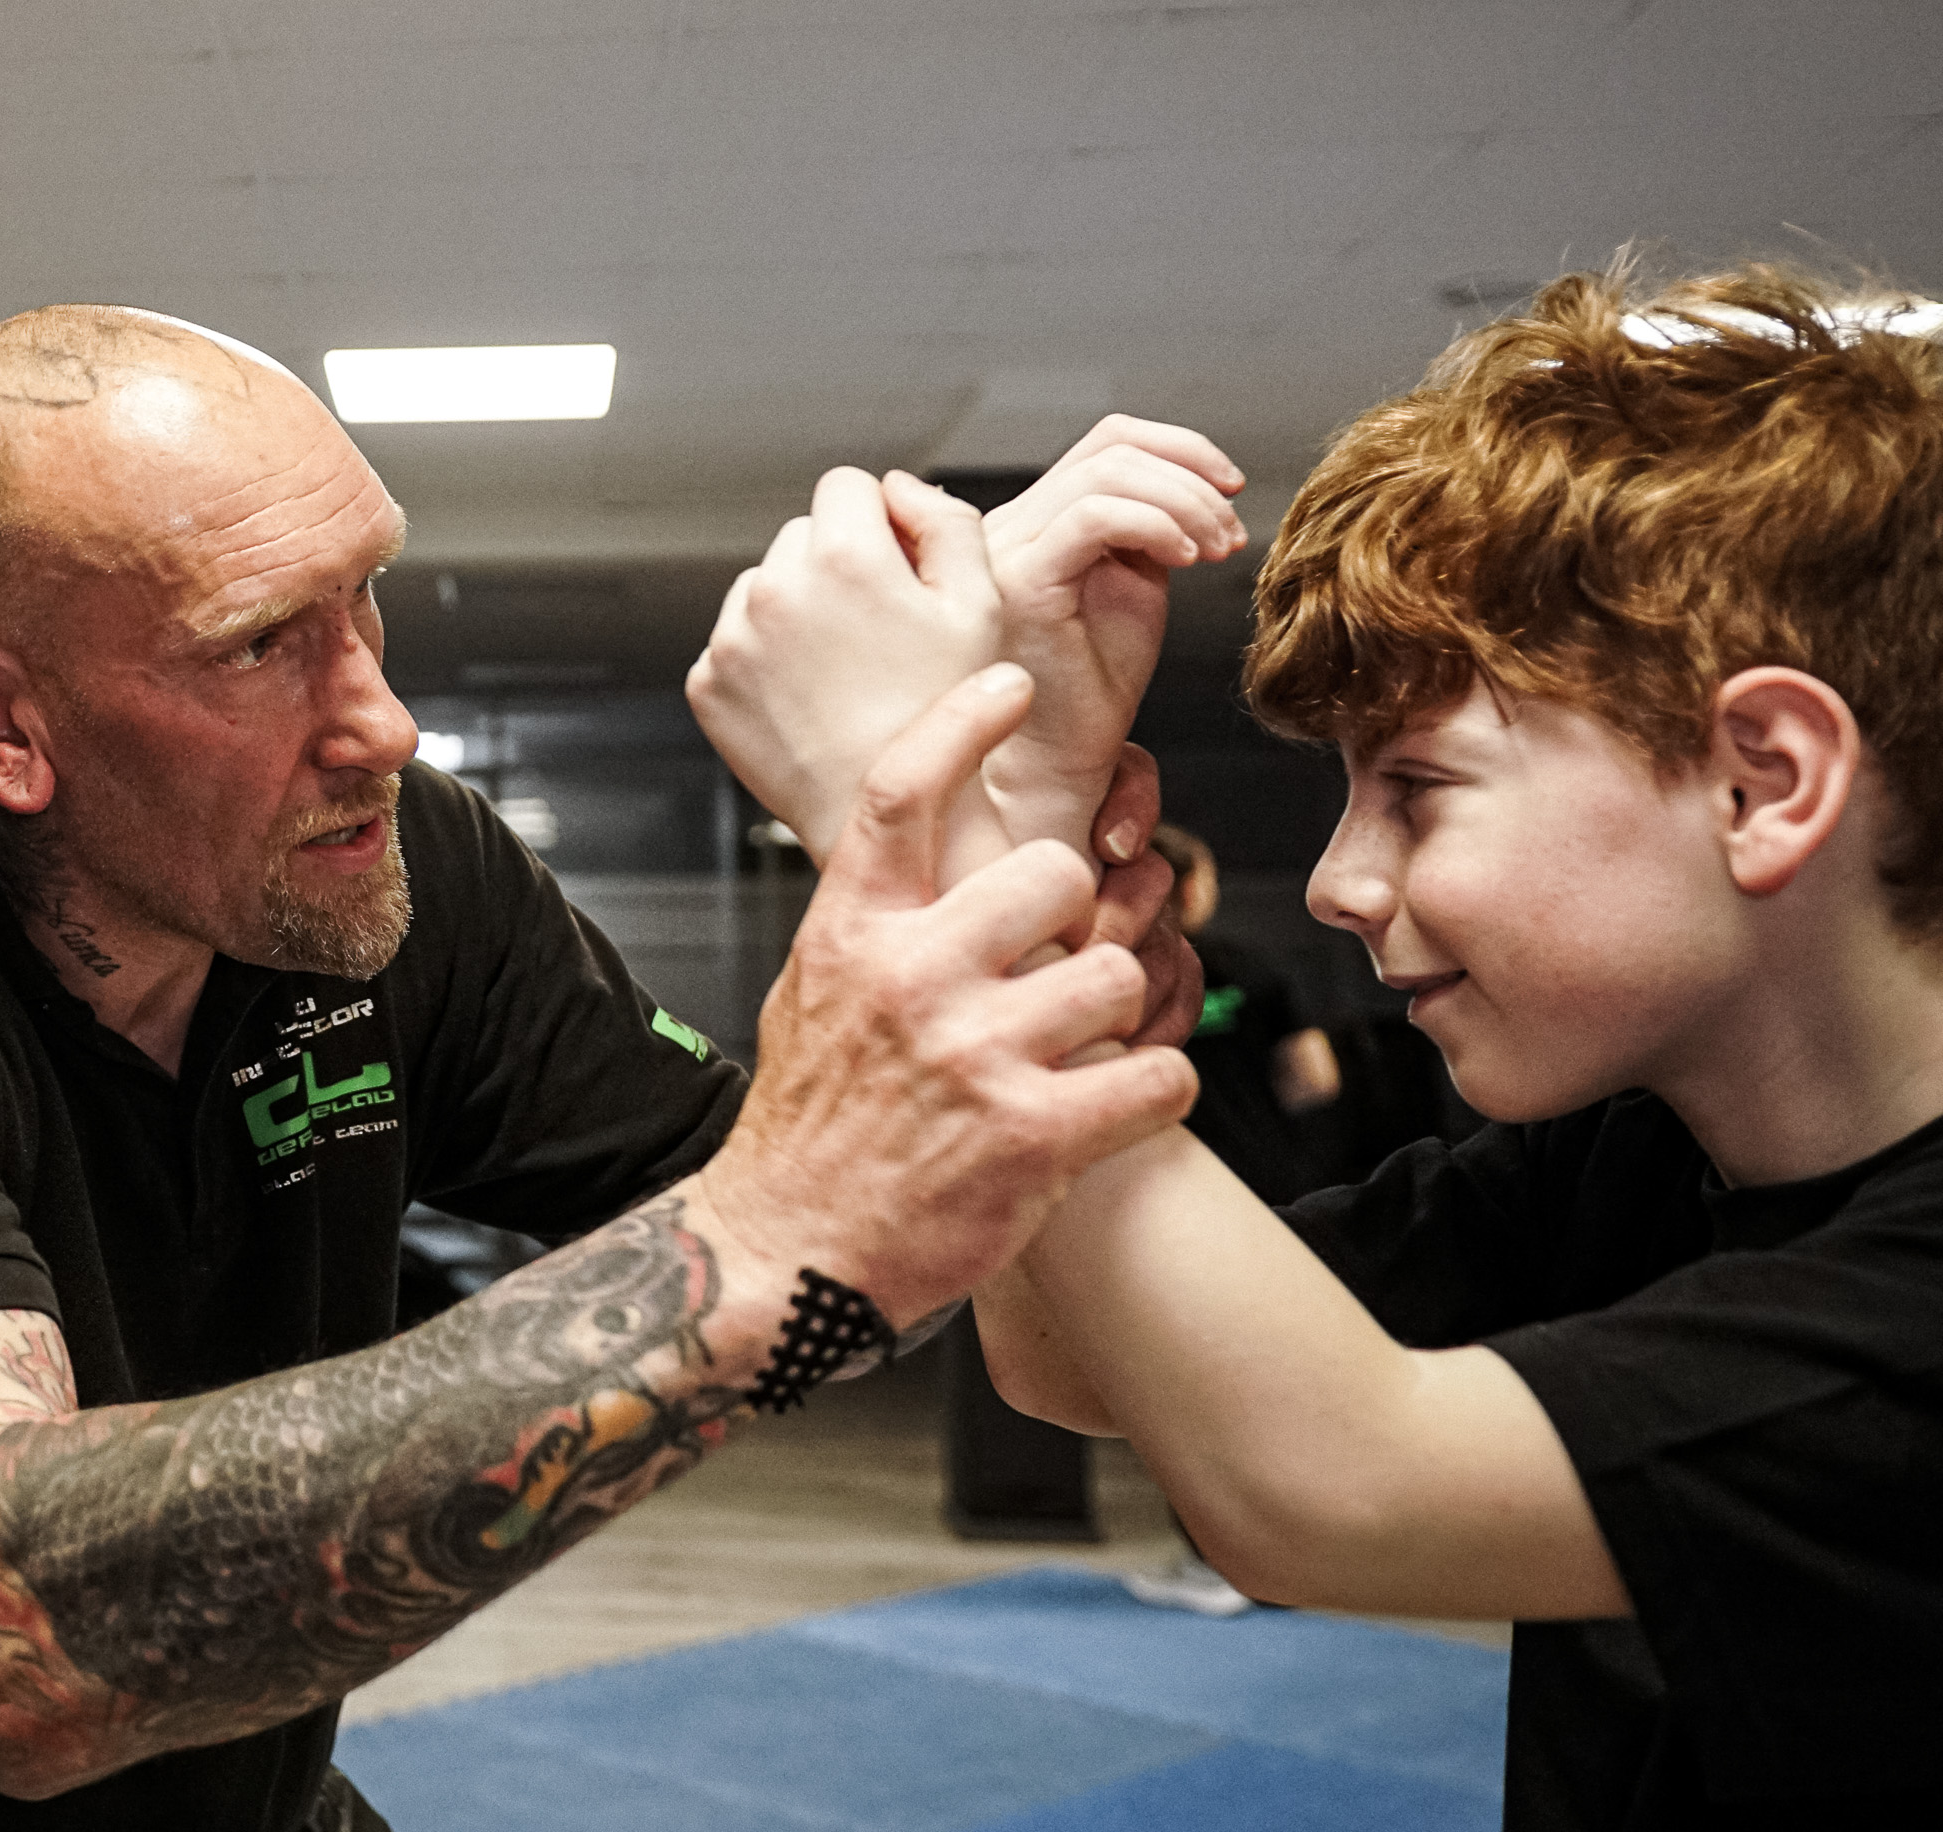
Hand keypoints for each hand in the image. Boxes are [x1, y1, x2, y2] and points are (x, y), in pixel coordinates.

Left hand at [687, 468, 1002, 860]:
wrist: (897, 812)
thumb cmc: (946, 714)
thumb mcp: (982, 603)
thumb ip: (946, 519)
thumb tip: (897, 487)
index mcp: (842, 555)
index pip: (847, 486)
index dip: (881, 525)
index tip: (898, 574)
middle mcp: (774, 587)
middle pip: (803, 534)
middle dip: (836, 566)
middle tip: (877, 633)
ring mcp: (732, 639)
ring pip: (765, 588)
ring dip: (797, 612)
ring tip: (844, 672)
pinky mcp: (708, 685)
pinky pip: (735, 643)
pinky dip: (766, 662)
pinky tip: (811, 699)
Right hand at [700, 665, 1198, 1327]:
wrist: (786, 1258)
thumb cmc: (808, 1124)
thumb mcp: (815, 992)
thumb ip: (874, 917)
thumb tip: (926, 841)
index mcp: (854, 933)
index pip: (904, 792)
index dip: (963, 723)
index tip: (1011, 685)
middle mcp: (912, 979)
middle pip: (1053, 871)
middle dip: (1079, 911)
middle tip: (1063, 956)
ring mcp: (974, 1057)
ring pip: (1116, 972)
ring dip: (1120, 1008)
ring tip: (1088, 1044)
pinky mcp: (1032, 1138)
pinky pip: (1155, 1074)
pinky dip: (1156, 1086)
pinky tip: (1121, 1100)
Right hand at [981, 417, 1244, 852]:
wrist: (1061, 762)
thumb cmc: (1093, 689)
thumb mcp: (1133, 586)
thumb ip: (1149, 529)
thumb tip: (1194, 486)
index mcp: (1039, 519)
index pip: (1108, 442)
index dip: (1180, 448)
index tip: (1230, 488)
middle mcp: (1013, 523)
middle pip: (1111, 446)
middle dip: (1192, 474)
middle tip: (1232, 529)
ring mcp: (1009, 548)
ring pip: (1107, 474)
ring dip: (1185, 503)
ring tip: (1218, 550)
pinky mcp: (1021, 581)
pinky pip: (1093, 518)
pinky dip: (1156, 524)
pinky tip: (1187, 558)